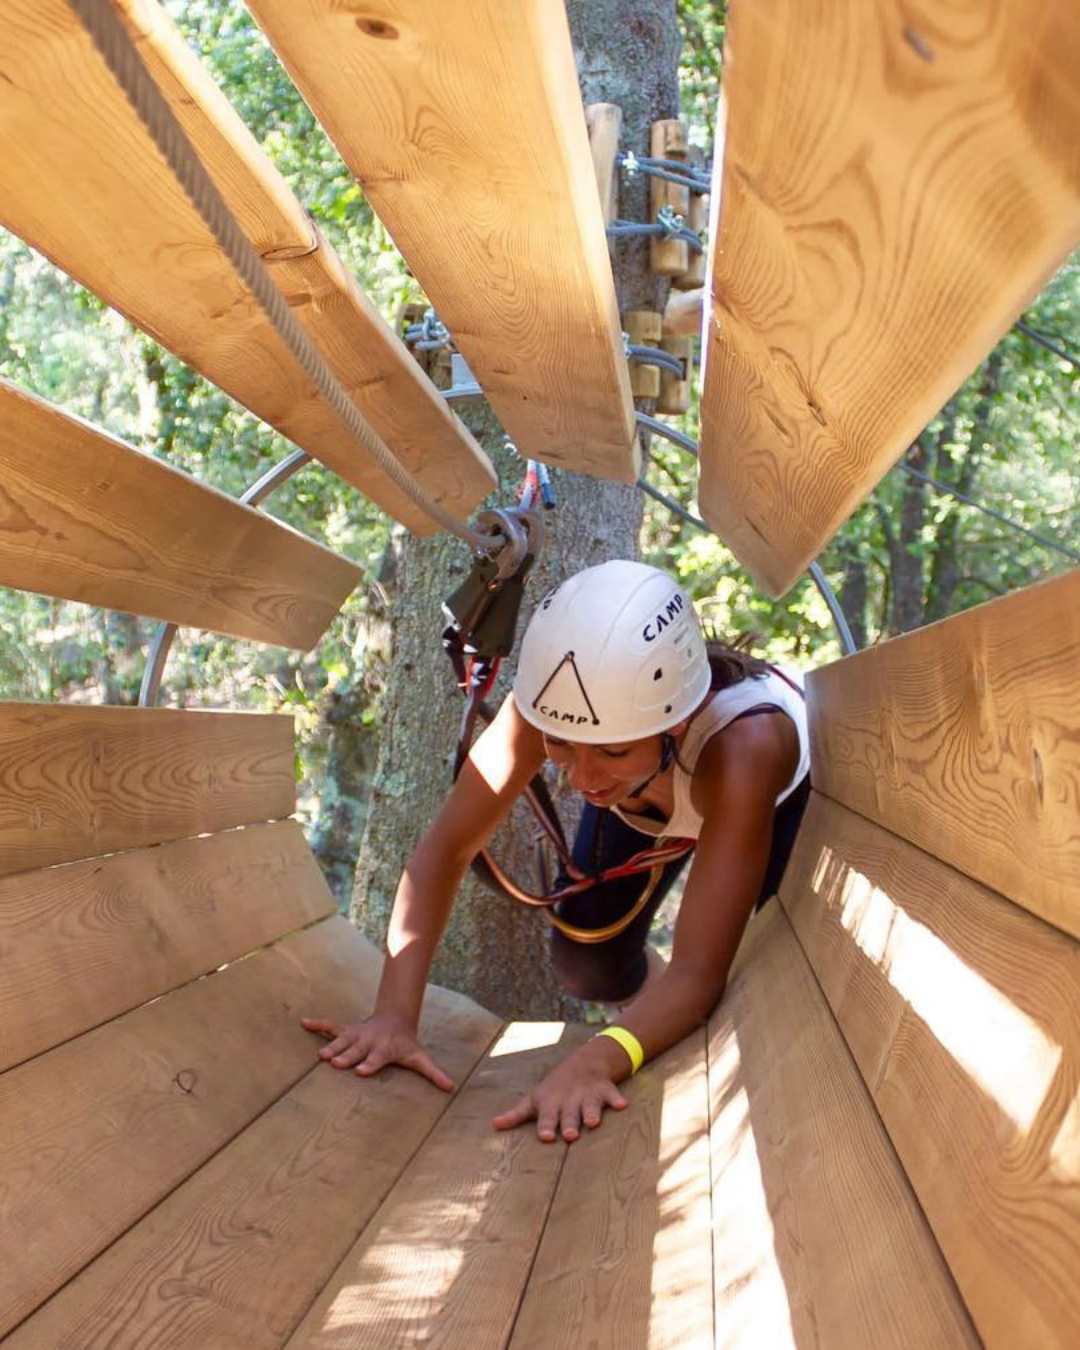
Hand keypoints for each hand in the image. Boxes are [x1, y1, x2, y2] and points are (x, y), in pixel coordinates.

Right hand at [301, 1011, 453, 1091]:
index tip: (361, 1071)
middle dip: (346, 1056)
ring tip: (320, 1055)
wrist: (396, 1018)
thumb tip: (452, 1087)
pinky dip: (318, 1024)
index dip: (370, 1064)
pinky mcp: (346, 1030)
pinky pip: (330, 1026)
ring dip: (331, 1046)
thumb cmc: (405, 1044)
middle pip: (356, 1050)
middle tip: (336, 1063)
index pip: (377, 1058)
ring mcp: (356, 1035)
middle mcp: (368, 1041)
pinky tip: (304, 1022)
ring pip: (341, 1040)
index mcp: (384, 1049)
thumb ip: (433, 1073)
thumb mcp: (419, 1057)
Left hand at [491, 1038, 628, 1142]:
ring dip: (591, 1112)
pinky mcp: (605, 1090)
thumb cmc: (554, 1089)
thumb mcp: (534, 1099)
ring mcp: (587, 1094)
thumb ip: (516, 1114)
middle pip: (569, 1114)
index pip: (546, 1117)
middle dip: (569, 1123)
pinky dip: (617, 1099)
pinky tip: (622, 1105)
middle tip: (570, 1135)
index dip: (546, 1126)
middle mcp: (569, 1099)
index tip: (546, 1137)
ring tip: (593, 1122)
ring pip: (590, 1105)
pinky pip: (612, 1094)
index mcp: (551, 1103)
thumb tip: (493, 1125)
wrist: (582, 1062)